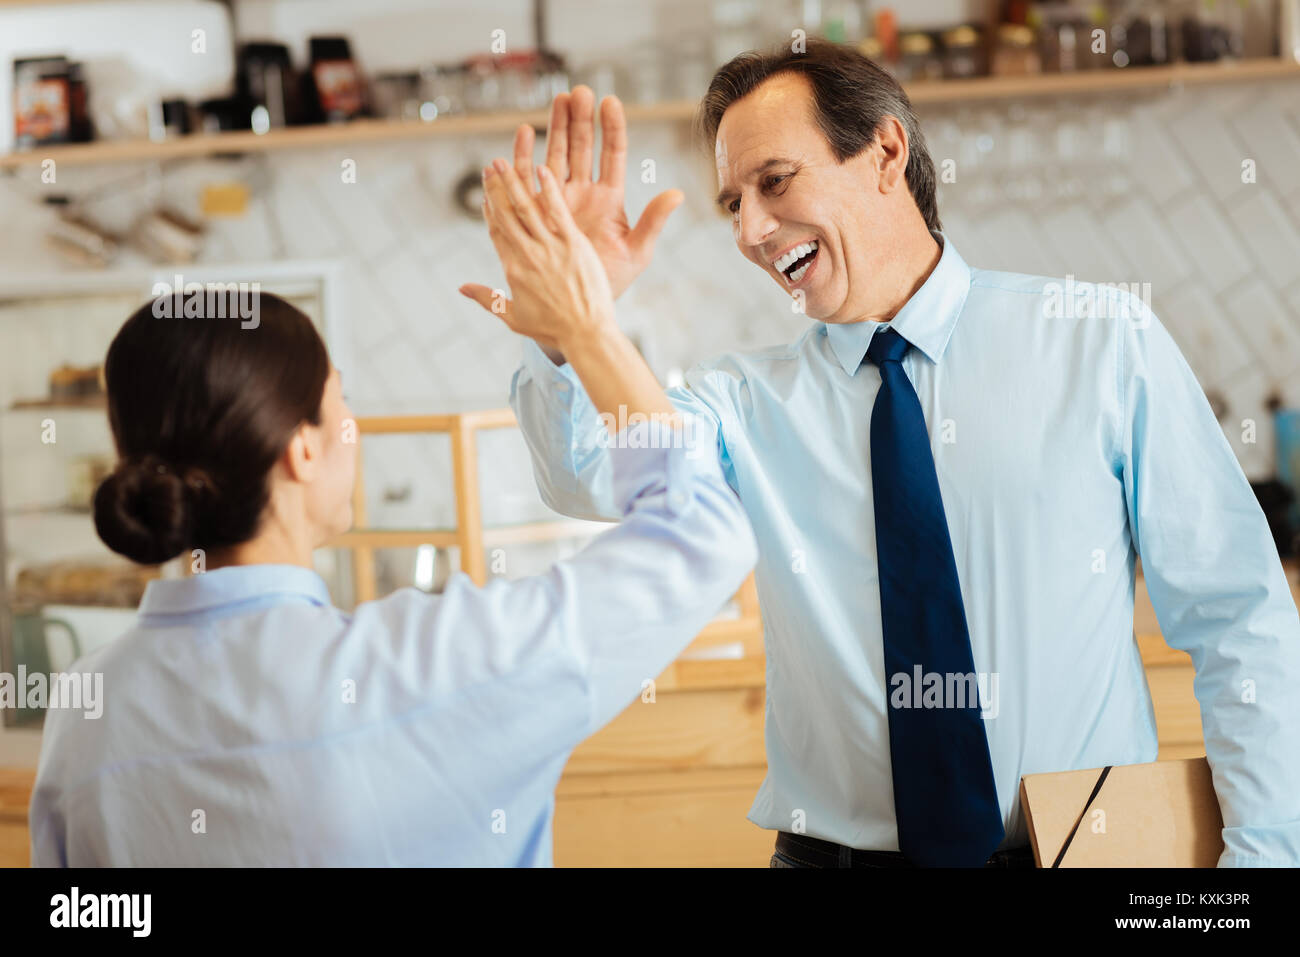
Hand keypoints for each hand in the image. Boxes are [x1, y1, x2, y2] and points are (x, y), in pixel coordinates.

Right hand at [459, 158, 614, 354]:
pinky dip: (549, 189)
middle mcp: (528, 254)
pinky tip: (542, 168)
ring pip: (527, 208)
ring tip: (504, 161)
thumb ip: (487, 299)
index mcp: (513, 270)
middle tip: (489, 167)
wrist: (586, 334)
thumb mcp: (514, 317)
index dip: (491, 212)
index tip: (486, 194)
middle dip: (497, 189)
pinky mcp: (573, 244)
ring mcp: (550, 247)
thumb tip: (462, 288)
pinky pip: (558, 210)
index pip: (497, 234)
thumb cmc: (553, 330)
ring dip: (515, 182)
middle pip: (507, 215)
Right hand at [513, 87, 682, 300]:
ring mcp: (560, 199)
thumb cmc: (612, 281)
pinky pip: (530, 178)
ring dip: (556, 127)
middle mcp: (584, 193)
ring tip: (557, 100)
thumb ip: (654, 220)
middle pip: (583, 147)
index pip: (612, 155)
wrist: (581, 306)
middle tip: (579, 92)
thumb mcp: (638, 251)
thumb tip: (677, 193)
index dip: (611, 128)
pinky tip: (525, 132)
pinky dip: (526, 155)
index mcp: (610, 199)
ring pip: (557, 154)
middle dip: (581, 119)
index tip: (610, 101)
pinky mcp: (538, 211)